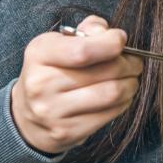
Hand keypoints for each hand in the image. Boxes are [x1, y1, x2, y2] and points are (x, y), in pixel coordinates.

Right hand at [11, 15, 142, 153]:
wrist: (28, 115)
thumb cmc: (52, 71)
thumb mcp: (60, 43)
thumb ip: (87, 31)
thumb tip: (108, 33)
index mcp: (39, 54)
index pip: (84, 50)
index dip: (112, 43)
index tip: (121, 39)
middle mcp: (41, 84)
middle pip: (106, 71)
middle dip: (129, 64)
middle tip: (135, 62)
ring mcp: (53, 111)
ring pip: (112, 93)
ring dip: (131, 84)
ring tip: (131, 78)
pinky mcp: (67, 131)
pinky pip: (110, 113)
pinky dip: (124, 101)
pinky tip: (121, 95)